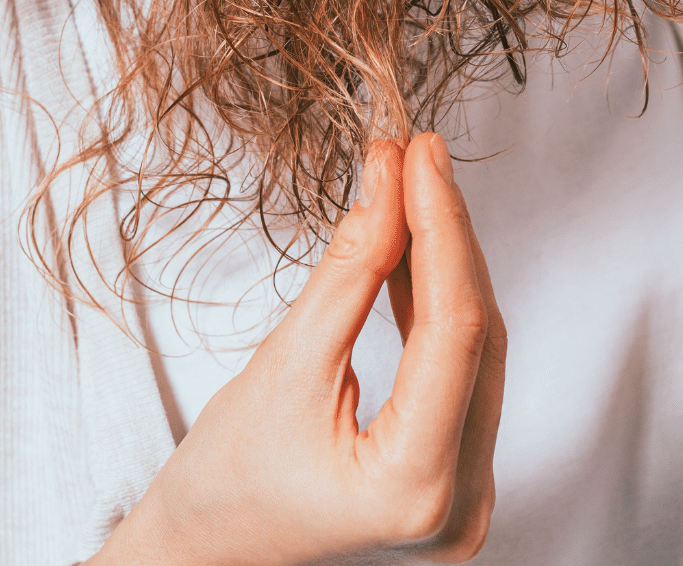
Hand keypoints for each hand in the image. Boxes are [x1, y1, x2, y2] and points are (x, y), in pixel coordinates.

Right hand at [92, 132, 506, 565]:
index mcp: (418, 489)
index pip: (456, 329)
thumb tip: (388, 184)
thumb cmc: (222, 487)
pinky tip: (415, 246)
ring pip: (476, 345)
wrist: (205, 557)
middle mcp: (462, 502)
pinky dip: (435, 301)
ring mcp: (466, 491)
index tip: (420, 157)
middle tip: (417, 158)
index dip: (441, 227)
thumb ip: (348, 271)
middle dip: (446, 235)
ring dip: (445, 261)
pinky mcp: (454, 469)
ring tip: (414, 187)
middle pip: (477, 335)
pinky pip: (460, 365)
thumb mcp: (284, 367)